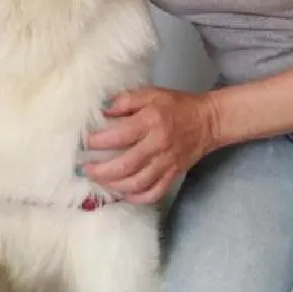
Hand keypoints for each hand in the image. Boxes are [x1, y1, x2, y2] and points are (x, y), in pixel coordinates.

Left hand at [83, 88, 217, 204]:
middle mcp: (158, 145)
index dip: (98, 142)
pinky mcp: (173, 175)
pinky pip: (153, 193)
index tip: (85, 143)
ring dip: (114, 186)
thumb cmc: (177, 106)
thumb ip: (126, 100)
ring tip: (100, 181)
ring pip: (137, 184)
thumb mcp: (151, 94)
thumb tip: (102, 110)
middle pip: (125, 166)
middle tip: (85, 170)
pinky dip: (136, 198)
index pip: (119, 136)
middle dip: (100, 171)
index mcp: (151, 121)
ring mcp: (167, 163)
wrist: (208, 120)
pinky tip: (124, 193)